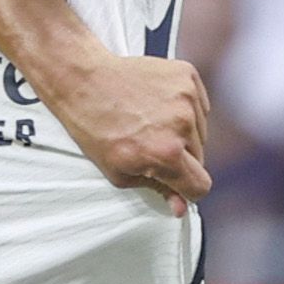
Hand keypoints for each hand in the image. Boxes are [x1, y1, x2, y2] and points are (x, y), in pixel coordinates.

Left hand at [42, 47, 210, 208]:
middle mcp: (182, 125)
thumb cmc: (94, 129)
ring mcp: (186, 97)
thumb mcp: (119, 172)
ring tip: (150, 124)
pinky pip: (199, 105)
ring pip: (200, 132)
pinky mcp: (186, 75)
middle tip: (150, 147)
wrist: (83, 81)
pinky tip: (157, 106)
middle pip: (200, 159)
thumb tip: (181, 207)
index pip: (200, 186)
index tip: (175, 183)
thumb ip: (157, 189)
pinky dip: (184, 109)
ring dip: (182, 133)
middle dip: (180, 159)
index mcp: (166, 154)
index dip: (187, 190)